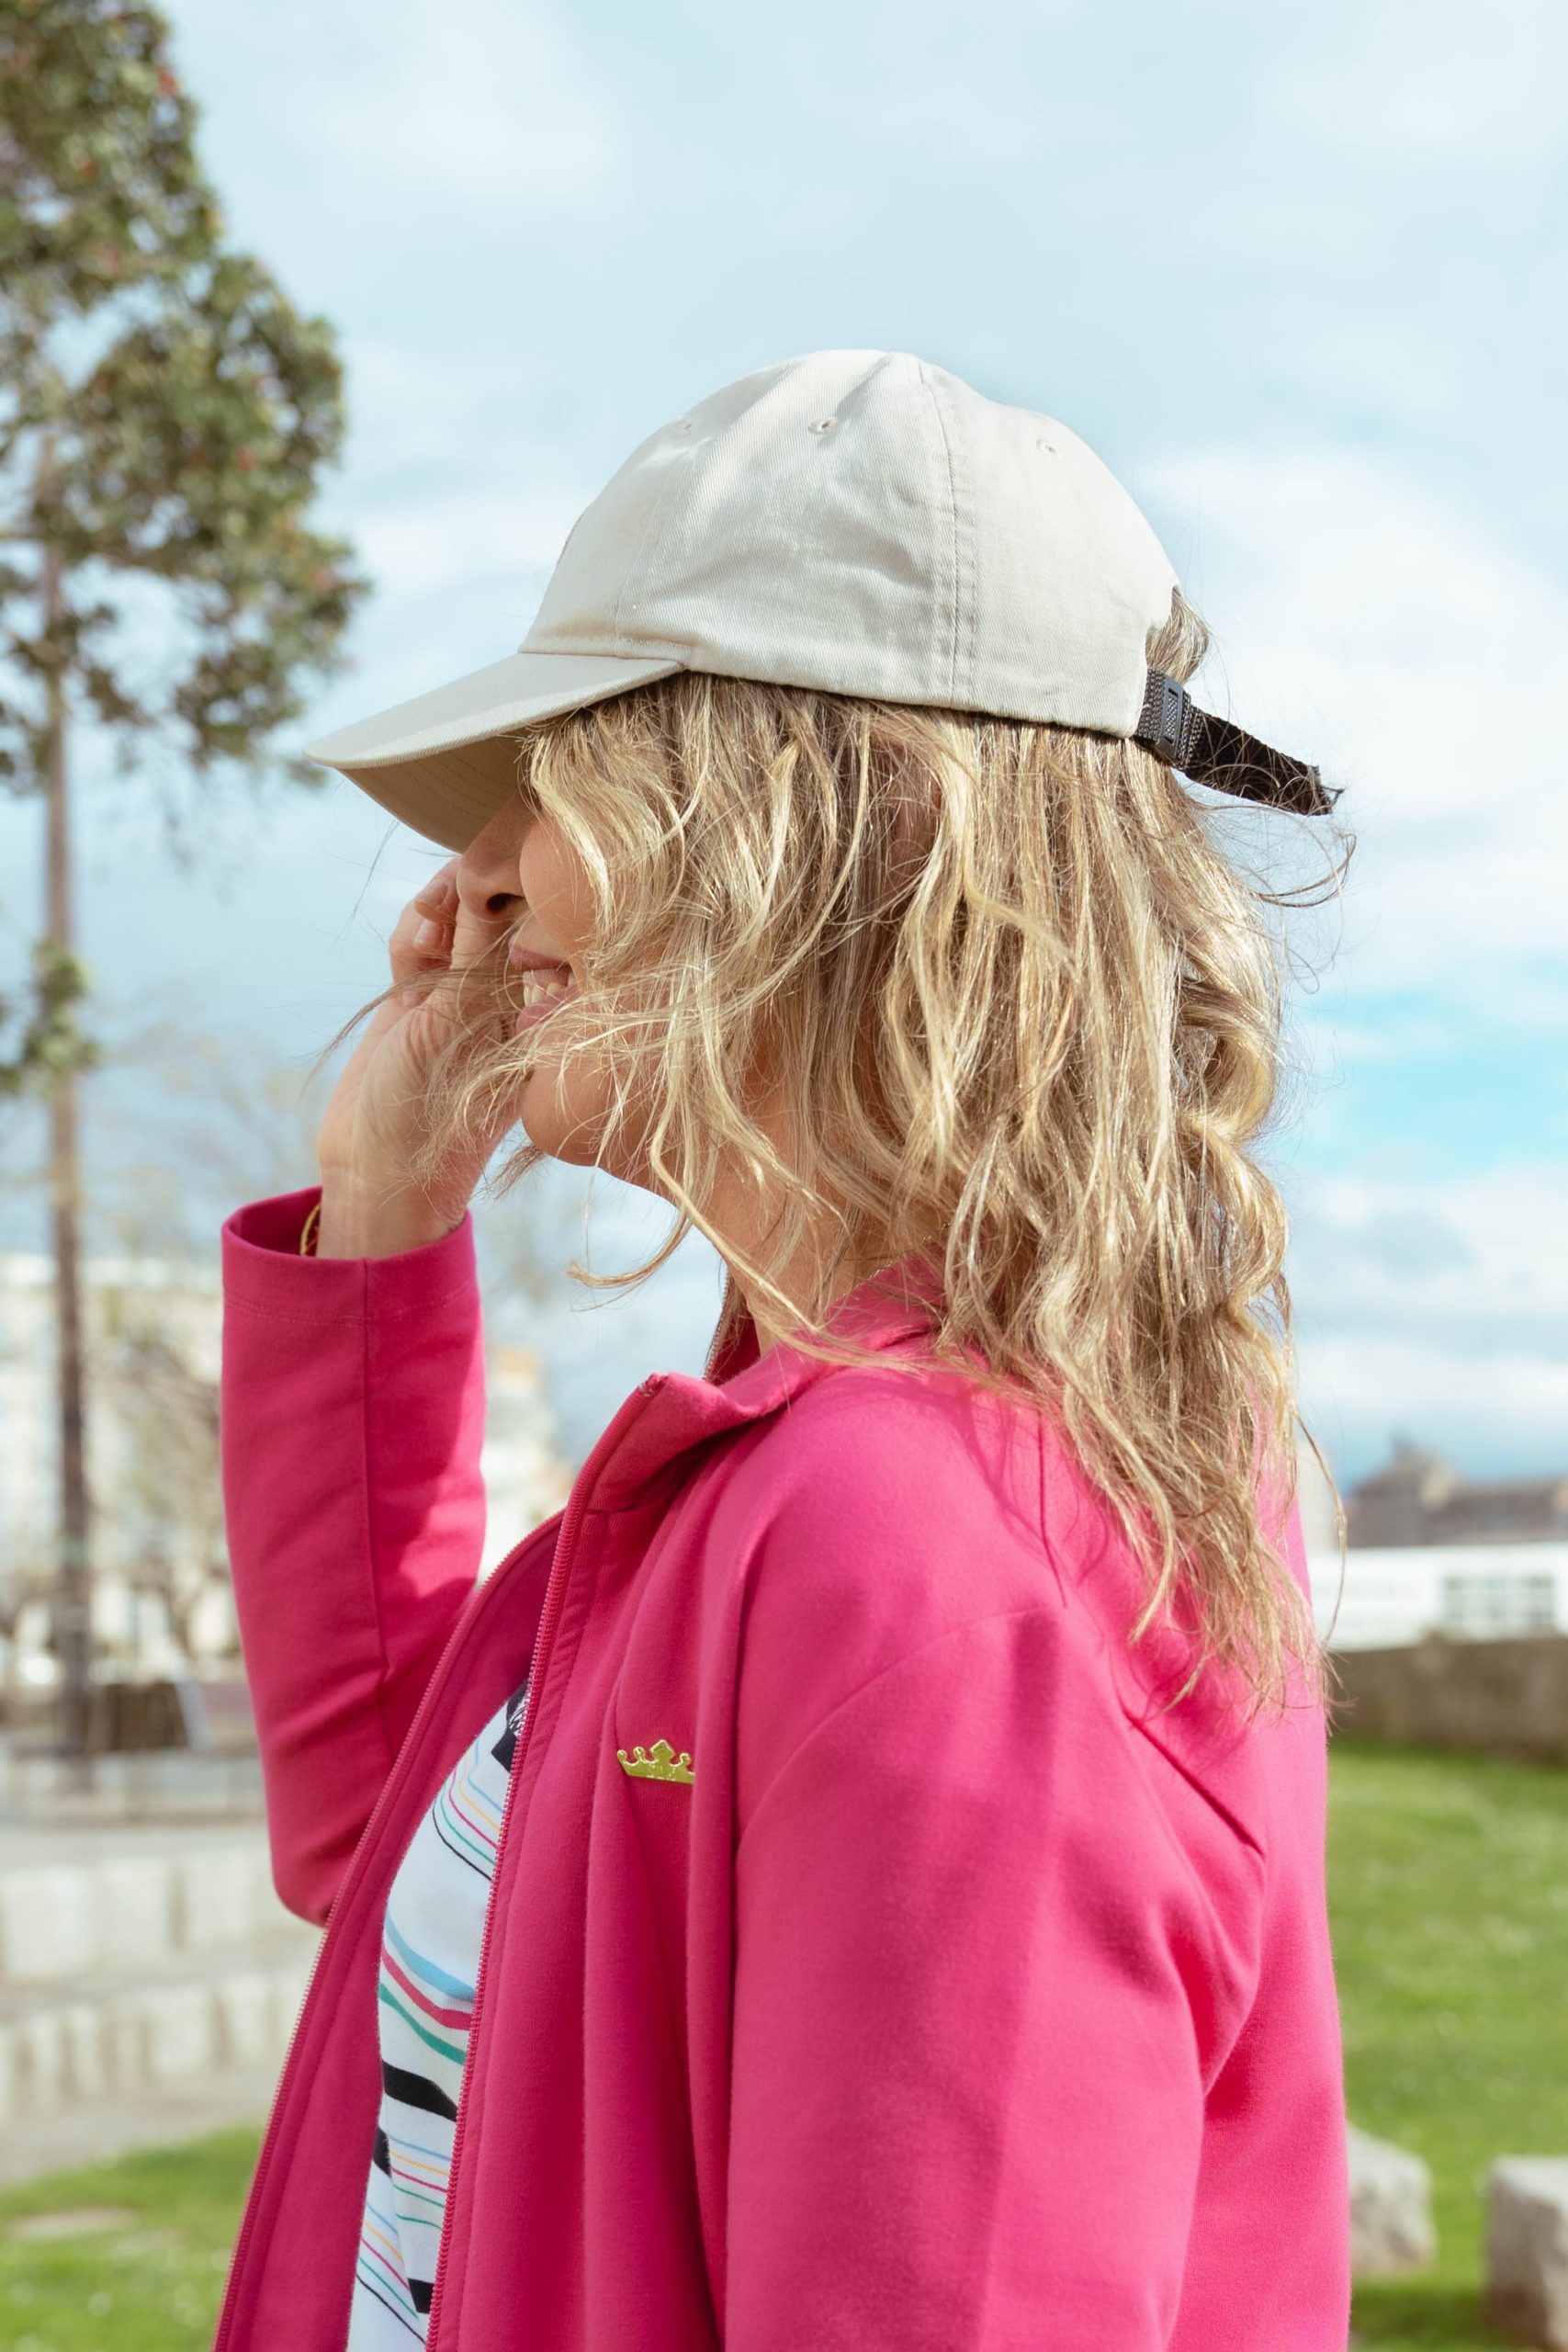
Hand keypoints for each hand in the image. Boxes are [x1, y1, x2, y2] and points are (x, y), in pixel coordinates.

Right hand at [313, 860, 518, 1253]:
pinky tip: (412, 942)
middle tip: (452, 890)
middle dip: (475, 889)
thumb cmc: (431, 1116)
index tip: (492, 884)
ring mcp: (464, 995)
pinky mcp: (422, 997)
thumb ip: (476, 968)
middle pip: (505, 912)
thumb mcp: (455, 1033)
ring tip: (429, 920)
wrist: (376, 1167)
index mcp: (541, 1012)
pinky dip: (415, 931)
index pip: (547, 931)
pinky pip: (425, 941)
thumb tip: (497, 901)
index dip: (523, 894)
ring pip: (460, 919)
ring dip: (440, 906)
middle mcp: (510, 999)